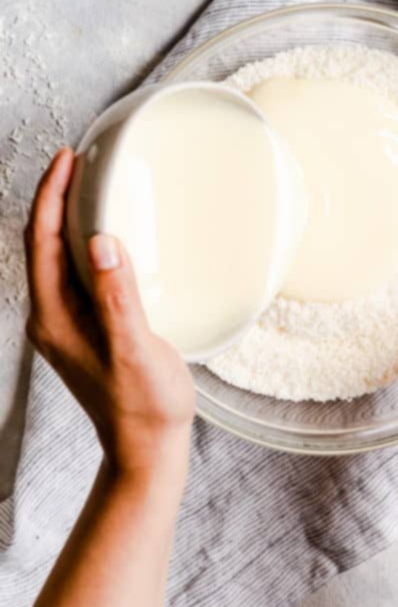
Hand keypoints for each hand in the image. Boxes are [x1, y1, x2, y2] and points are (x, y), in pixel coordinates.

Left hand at [24, 148, 195, 483]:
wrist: (146, 447)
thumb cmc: (144, 405)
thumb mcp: (135, 348)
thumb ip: (118, 296)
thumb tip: (102, 241)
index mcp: (54, 318)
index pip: (41, 242)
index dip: (51, 195)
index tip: (69, 159)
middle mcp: (51, 317)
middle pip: (42, 243)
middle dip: (56, 197)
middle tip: (81, 160)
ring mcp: (66, 322)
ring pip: (57, 255)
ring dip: (70, 217)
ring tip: (92, 185)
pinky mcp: (85, 326)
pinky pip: (76, 271)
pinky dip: (86, 242)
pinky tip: (109, 233)